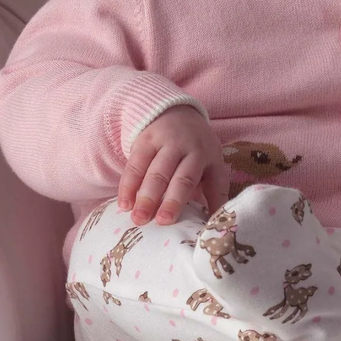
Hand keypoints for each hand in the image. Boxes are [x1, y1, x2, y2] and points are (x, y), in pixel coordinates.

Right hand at [118, 105, 228, 225]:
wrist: (175, 112)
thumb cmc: (195, 152)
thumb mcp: (211, 167)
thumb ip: (214, 194)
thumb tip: (216, 227)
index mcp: (211, 158)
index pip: (213, 182)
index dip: (211, 203)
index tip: (205, 225)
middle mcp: (191, 149)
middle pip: (181, 177)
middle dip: (171, 200)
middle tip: (161, 222)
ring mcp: (168, 143)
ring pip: (156, 171)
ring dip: (146, 195)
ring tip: (138, 219)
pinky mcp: (145, 140)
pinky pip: (135, 164)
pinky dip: (128, 185)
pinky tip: (124, 204)